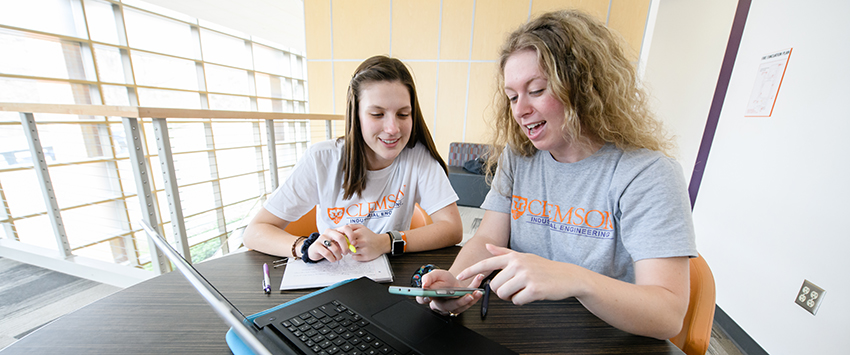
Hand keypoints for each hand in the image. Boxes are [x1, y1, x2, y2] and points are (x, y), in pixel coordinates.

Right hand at [307, 228, 352, 261]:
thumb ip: (346, 243)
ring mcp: (321, 238)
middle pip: (340, 238)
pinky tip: (333, 259)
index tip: (354, 244)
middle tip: (346, 253)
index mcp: (336, 230)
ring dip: (338, 256)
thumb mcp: (338, 244)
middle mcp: (328, 232)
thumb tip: (354, 245)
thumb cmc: (329, 247)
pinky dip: (332, 258)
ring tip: (338, 258)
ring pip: (334, 248)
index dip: (351, 235)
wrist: (315, 250)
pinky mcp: (316, 246)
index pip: (346, 228)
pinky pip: (327, 253)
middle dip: (345, 247)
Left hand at [335, 224, 387, 261]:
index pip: (346, 236)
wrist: (381, 243)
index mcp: (360, 233)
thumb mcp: (361, 227)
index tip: (346, 239)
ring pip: (350, 252)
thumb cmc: (369, 235)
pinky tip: (358, 253)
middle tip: (350, 244)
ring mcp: (365, 249)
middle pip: (348, 245)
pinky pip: (354, 257)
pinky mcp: (366, 257)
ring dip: (351, 251)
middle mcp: (363, 241)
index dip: (344, 238)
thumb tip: (341, 229)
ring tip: (355, 248)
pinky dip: (355, 256)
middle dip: (347, 245)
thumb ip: (351, 226)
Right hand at [415, 270, 483, 315]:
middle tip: (467, 296)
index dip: (424, 298)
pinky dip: (476, 296)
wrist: (455, 282)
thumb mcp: (436, 274)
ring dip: (470, 300)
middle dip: (459, 302)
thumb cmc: (444, 280)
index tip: (429, 294)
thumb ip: (428, 278)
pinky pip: (470, 303)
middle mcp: (441, 304)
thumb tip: (424, 284)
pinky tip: (479, 289)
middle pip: (447, 306)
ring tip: (477, 292)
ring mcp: (452, 307)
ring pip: (461, 307)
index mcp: (431, 297)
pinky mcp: (463, 306)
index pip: (422, 299)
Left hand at [457, 244, 574, 305]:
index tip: (460, 276)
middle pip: (495, 286)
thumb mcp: (524, 256)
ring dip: (512, 297)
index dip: (471, 270)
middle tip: (517, 288)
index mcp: (514, 257)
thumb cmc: (545, 268)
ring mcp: (526, 276)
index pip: (487, 263)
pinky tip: (531, 294)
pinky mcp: (534, 289)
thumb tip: (488, 246)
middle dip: (504, 291)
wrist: (567, 276)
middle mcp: (518, 264)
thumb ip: (504, 253)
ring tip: (524, 290)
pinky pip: (516, 301)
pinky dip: (522, 301)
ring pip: (504, 294)